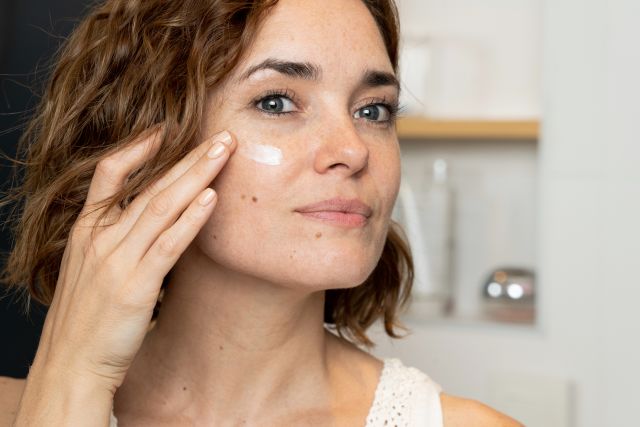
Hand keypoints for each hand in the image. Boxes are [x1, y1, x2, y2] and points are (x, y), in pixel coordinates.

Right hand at [31, 127, 234, 392]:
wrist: (71, 364)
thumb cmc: (86, 318)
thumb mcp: (91, 268)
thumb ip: (117, 239)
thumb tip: (154, 218)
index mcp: (87, 230)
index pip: (109, 174)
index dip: (138, 147)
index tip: (167, 129)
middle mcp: (100, 238)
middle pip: (149, 184)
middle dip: (189, 156)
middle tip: (221, 135)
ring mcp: (116, 260)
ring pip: (161, 206)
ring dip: (197, 175)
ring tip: (225, 152)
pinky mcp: (135, 286)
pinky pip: (167, 244)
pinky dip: (190, 219)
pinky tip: (211, 198)